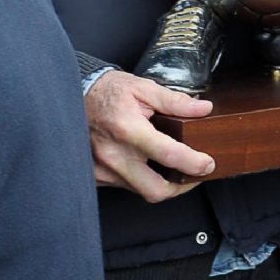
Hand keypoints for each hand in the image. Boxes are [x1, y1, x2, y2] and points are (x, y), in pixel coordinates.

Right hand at [85, 71, 215, 201]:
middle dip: (180, 187)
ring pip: (140, 190)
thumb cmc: (107, 92)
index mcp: (128, 130)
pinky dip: (140, 179)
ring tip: (170, 166)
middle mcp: (114, 154)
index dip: (194, 164)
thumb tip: (203, 109)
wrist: (73, 97)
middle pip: (155, 190)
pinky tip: (145, 165)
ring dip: (160, 182)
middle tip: (193, 174)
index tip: (207, 164)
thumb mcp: (143, 89)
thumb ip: (175, 101)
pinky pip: (125, 186)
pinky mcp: (96, 177)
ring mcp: (102, 169)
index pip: (168, 156)